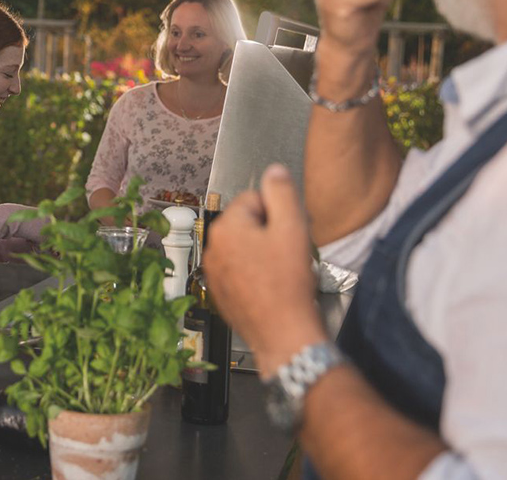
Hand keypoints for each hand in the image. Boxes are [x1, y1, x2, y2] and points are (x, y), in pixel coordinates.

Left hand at [203, 165, 326, 377]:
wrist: (283, 334)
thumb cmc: (288, 285)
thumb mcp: (293, 227)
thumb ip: (282, 192)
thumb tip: (274, 171)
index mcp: (226, 227)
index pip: (254, 198)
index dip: (277, 211)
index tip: (289, 230)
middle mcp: (213, 248)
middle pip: (247, 223)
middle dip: (269, 231)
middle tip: (288, 251)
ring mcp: (214, 272)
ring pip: (244, 247)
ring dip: (263, 252)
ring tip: (281, 270)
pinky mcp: (220, 292)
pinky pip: (239, 270)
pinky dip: (255, 273)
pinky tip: (271, 285)